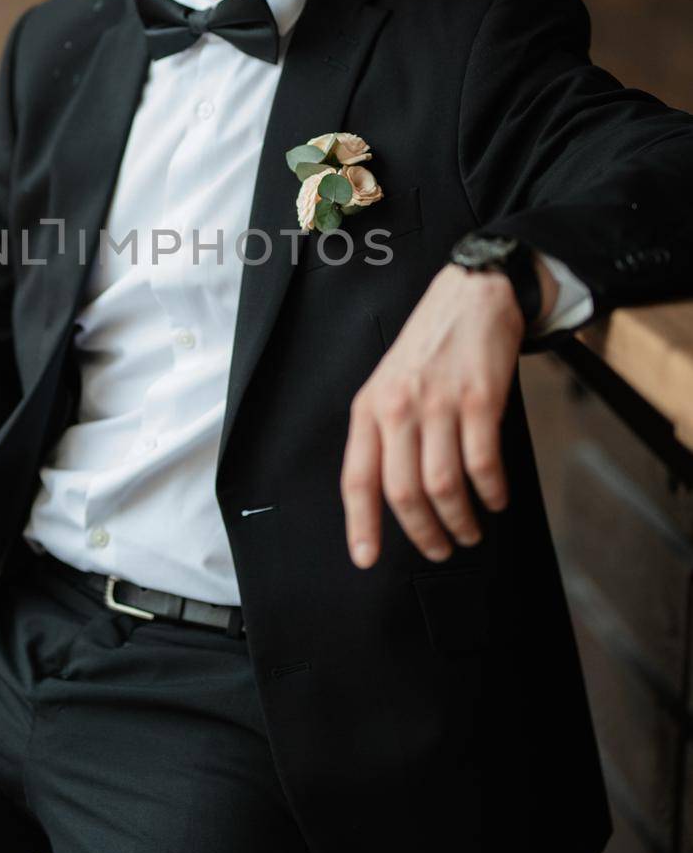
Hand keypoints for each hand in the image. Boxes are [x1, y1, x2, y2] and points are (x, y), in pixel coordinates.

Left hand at [340, 258, 554, 567]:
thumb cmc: (429, 346)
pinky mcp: (480, 399)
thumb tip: (389, 496)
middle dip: (422, 532)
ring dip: (459, 520)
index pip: (357, 478)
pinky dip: (491, 492)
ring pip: (442, 485)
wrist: (472, 294)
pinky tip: (495, 499)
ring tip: (469, 531)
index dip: (361, 524)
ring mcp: (440, 403)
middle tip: (439, 549)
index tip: (366, 558)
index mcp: (369, 407)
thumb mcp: (388, 384)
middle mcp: (399, 407)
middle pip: (402, 491)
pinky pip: (483, 464)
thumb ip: (384, 433)